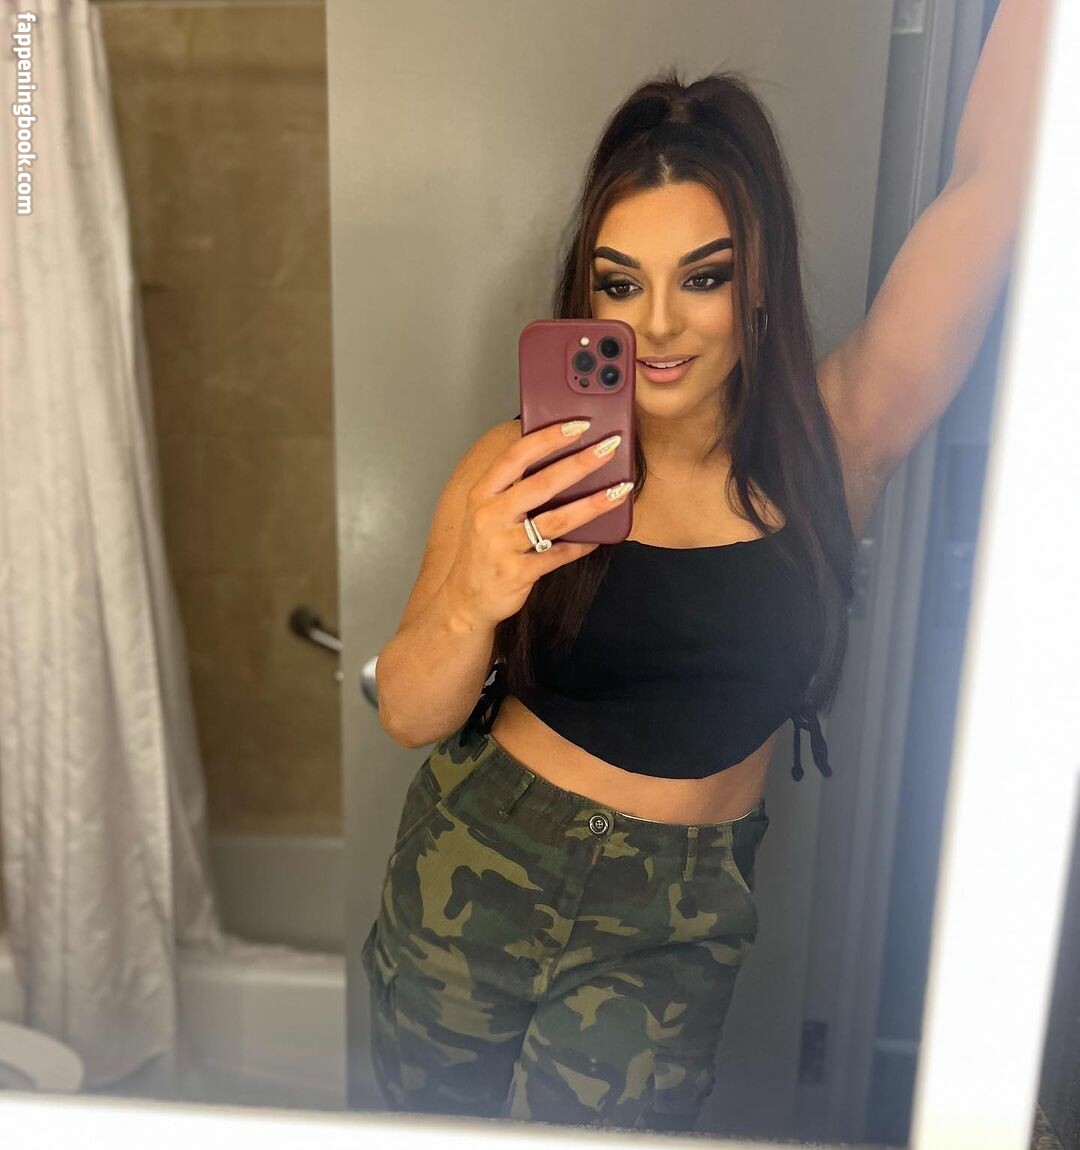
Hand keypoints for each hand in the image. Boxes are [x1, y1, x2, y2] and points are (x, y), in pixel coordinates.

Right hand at [443, 420, 629, 628]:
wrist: (465, 598)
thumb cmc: (484, 549)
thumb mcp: (487, 513)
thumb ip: (514, 489)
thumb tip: (561, 463)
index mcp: (483, 494)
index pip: (516, 456)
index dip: (548, 437)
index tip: (577, 425)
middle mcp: (490, 516)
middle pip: (541, 483)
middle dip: (579, 463)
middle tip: (609, 447)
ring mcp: (503, 546)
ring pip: (556, 520)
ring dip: (592, 504)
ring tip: (620, 490)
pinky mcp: (517, 572)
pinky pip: (559, 554)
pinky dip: (582, 544)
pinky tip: (600, 536)